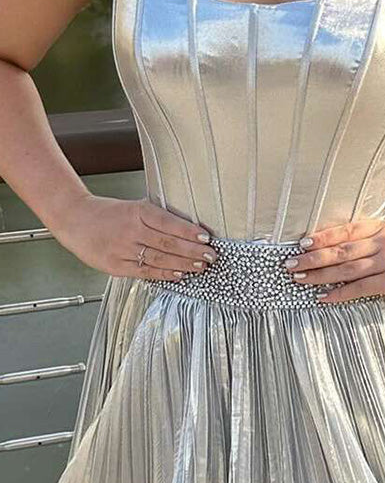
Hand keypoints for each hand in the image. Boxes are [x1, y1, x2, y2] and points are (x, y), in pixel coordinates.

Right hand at [51, 194, 217, 282]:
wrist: (75, 219)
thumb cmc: (107, 213)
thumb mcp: (133, 207)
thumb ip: (156, 217)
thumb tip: (186, 229)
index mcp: (137, 212)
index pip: (168, 223)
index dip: (189, 232)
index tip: (206, 238)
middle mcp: (131, 231)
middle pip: (167, 243)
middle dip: (192, 252)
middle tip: (211, 256)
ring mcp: (123, 250)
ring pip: (159, 260)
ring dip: (183, 265)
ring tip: (200, 267)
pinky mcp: (116, 266)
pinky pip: (145, 272)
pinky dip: (164, 275)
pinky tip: (179, 275)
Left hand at [285, 212, 384, 308]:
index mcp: (384, 226)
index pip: (346, 229)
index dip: (322, 237)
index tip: (301, 244)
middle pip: (341, 250)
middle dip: (312, 258)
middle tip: (290, 264)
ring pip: (346, 269)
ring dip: (319, 275)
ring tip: (299, 280)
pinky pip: (359, 288)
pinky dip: (339, 293)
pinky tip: (323, 297)